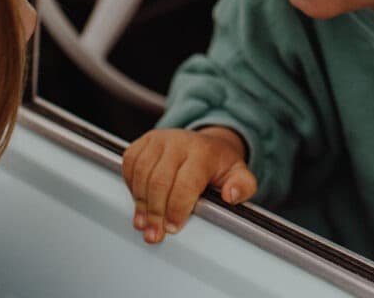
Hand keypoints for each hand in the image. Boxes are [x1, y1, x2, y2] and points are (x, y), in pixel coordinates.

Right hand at [122, 126, 256, 243]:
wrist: (207, 142)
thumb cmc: (219, 164)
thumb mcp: (238, 174)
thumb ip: (243, 186)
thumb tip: (230, 195)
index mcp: (203, 151)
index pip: (186, 182)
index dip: (177, 208)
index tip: (173, 227)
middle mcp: (180, 141)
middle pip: (159, 181)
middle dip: (155, 212)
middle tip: (154, 234)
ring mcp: (160, 139)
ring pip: (142, 174)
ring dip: (140, 203)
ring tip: (144, 223)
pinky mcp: (145, 140)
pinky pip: (130, 163)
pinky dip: (131, 184)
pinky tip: (139, 199)